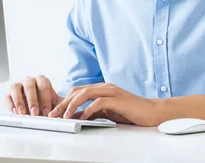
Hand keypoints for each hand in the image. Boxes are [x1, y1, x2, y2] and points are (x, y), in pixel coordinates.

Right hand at [5, 75, 63, 116]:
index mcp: (42, 80)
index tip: (47, 111)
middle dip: (32, 100)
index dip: (45, 98)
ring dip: (19, 101)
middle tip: (35, 113)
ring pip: (15, 88)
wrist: (39, 108)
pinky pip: (7, 97)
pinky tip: (15, 112)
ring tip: (23, 113)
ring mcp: (18, 86)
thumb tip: (66, 113)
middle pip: (29, 85)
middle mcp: (29, 80)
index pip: (43, 84)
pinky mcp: (9, 95)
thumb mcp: (57, 104)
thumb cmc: (48, 104)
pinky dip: (10, 104)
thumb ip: (61, 107)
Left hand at [48, 83, 162, 126]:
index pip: (77, 91)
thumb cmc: (131, 112)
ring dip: (73, 105)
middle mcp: (105, 87)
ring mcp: (112, 92)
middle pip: (78, 91)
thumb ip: (93, 112)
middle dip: (63, 103)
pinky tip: (84, 116)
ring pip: (86, 93)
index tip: (54, 111)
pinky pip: (100, 102)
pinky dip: (89, 109)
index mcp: (102, 89)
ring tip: (65, 116)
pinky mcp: (118, 100)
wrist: (151, 112)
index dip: (64, 100)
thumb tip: (77, 117)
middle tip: (54, 114)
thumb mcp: (108, 112)